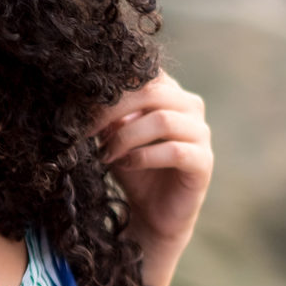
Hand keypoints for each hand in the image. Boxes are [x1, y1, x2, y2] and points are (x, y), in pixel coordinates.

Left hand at [94, 73, 211, 260]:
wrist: (152, 212)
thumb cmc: (132, 167)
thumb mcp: (113, 136)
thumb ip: (107, 116)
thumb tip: (85, 99)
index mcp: (169, 92)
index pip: (144, 74)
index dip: (112, 88)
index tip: (81, 108)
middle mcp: (190, 106)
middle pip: (152, 92)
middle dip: (113, 110)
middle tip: (87, 131)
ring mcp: (201, 133)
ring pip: (162, 120)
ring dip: (126, 137)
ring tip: (105, 154)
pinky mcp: (204, 162)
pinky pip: (174, 151)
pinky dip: (143, 157)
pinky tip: (126, 164)